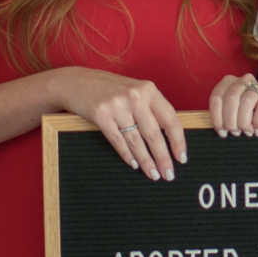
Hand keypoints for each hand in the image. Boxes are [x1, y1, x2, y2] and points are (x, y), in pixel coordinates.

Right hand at [56, 67, 185, 180]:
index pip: (170, 119)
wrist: (76, 82)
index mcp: (149, 90)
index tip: (181, 158)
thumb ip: (151, 108)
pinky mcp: (100, 115)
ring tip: (153, 174)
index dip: (178, 141)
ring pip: (136, 140)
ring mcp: (117, 105)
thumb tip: (170, 138)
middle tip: (168, 174)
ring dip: (146, 161)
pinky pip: (118, 140)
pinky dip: (127, 155)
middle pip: (154, 134)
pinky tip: (134, 164)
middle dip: (163, 158)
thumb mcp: (135, 90)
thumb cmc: (110, 89)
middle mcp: (135, 96)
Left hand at [209, 73, 257, 136]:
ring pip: (247, 100)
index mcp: (230, 83)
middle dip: (230, 119)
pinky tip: (257, 130)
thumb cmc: (249, 119)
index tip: (221, 131)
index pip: (217, 96)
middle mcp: (245, 81)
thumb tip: (211, 127)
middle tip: (234, 133)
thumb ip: (222, 115)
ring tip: (246, 132)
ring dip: (244, 120)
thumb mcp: (232, 115)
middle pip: (231, 97)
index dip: (217, 116)